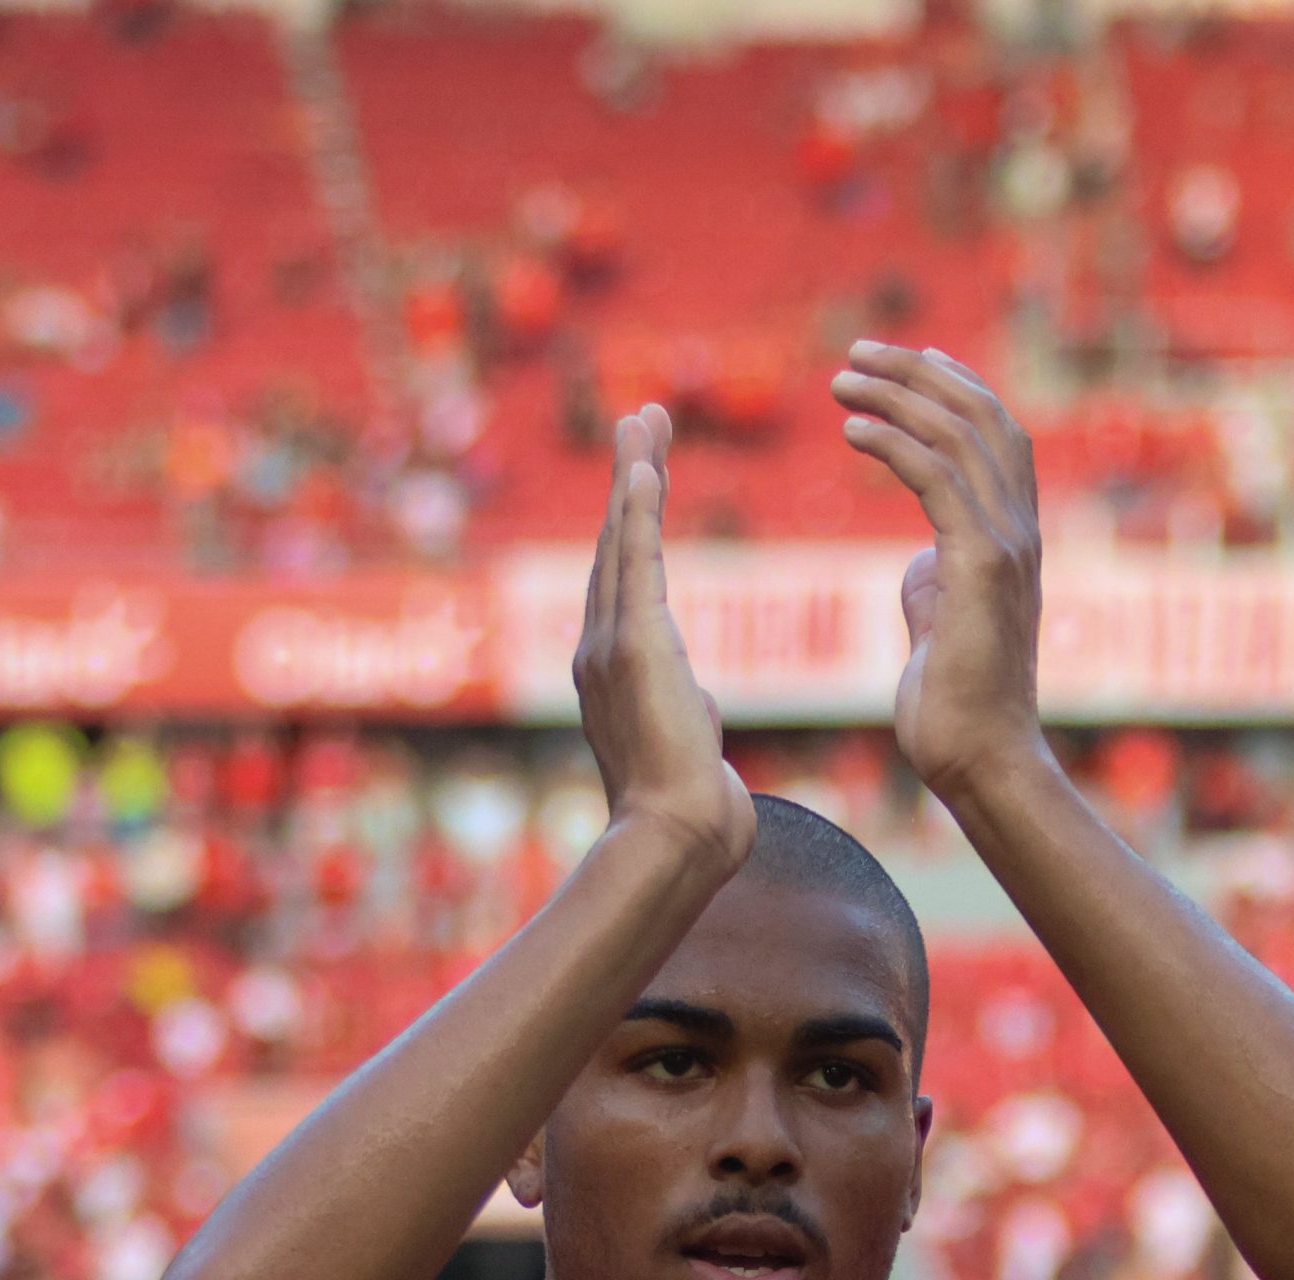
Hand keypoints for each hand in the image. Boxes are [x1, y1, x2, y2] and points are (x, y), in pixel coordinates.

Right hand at [572, 406, 755, 873]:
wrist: (675, 844)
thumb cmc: (691, 821)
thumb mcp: (688, 754)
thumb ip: (686, 719)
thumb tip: (695, 715)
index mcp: (613, 676)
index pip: (623, 583)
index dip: (630, 526)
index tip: (645, 478)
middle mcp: (598, 653)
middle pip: (611, 547)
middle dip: (627, 481)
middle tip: (641, 420)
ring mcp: (609, 648)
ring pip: (618, 542)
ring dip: (633, 476)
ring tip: (645, 419)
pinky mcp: (635, 648)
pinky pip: (634, 563)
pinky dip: (637, 511)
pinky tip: (644, 467)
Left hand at [831, 344, 1045, 800]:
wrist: (979, 762)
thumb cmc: (954, 707)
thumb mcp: (942, 624)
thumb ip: (936, 580)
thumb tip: (919, 559)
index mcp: (1013, 539)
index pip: (996, 435)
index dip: (955, 387)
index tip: (904, 361)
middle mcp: (1020, 532)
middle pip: (982, 416)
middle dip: (919, 373)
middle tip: (858, 353)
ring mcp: (1006, 548)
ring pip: (959, 437)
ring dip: (897, 396)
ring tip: (842, 380)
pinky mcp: (981, 569)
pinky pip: (937, 481)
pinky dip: (895, 444)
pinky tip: (853, 429)